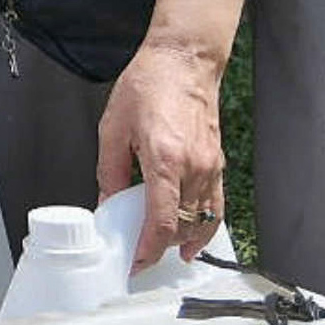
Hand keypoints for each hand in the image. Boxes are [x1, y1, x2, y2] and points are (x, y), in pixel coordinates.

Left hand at [96, 37, 227, 270]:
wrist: (183, 60)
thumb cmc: (148, 85)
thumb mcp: (113, 128)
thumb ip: (109, 172)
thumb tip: (106, 204)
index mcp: (165, 160)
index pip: (162, 222)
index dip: (148, 251)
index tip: (135, 264)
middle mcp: (193, 167)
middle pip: (182, 226)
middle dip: (160, 248)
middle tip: (139, 257)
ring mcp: (211, 166)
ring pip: (202, 220)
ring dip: (183, 241)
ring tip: (163, 253)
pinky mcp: (218, 163)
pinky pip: (217, 206)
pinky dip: (206, 227)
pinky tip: (193, 238)